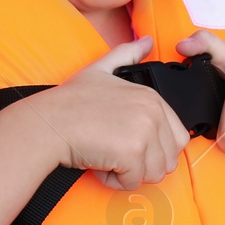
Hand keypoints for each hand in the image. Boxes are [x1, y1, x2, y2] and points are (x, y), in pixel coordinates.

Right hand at [9, 35, 190, 190]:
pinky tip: (99, 162)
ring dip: (129, 172)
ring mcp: (144, 132)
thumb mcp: (100, 69)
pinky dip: (114, 180)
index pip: (177, 138)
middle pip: (168, 159)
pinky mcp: (131, 153)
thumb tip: (147, 42)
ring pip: (154, 173)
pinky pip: (133, 182)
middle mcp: (153, 113)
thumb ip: (127, 54)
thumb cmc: (69, 102)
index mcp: (152, 97)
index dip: (151, 147)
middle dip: (142, 163)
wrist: (46, 123)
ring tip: (107, 154)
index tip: (124, 140)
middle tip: (114, 150)